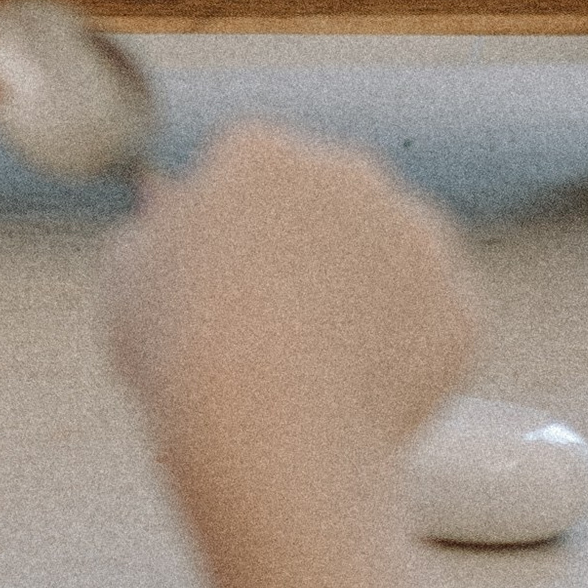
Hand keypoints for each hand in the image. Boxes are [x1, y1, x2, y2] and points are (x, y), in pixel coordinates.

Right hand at [105, 123, 477, 509]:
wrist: (270, 435)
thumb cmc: (182, 358)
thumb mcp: (126, 282)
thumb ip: (152, 234)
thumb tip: (167, 218)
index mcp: (261, 152)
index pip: (246, 174)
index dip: (228, 234)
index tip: (213, 288)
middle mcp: (350, 173)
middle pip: (325, 204)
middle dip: (303, 250)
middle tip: (267, 328)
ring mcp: (416, 236)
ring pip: (386, 257)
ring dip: (360, 294)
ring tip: (312, 368)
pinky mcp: (461, 304)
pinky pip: (428, 322)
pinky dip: (402, 352)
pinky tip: (356, 392)